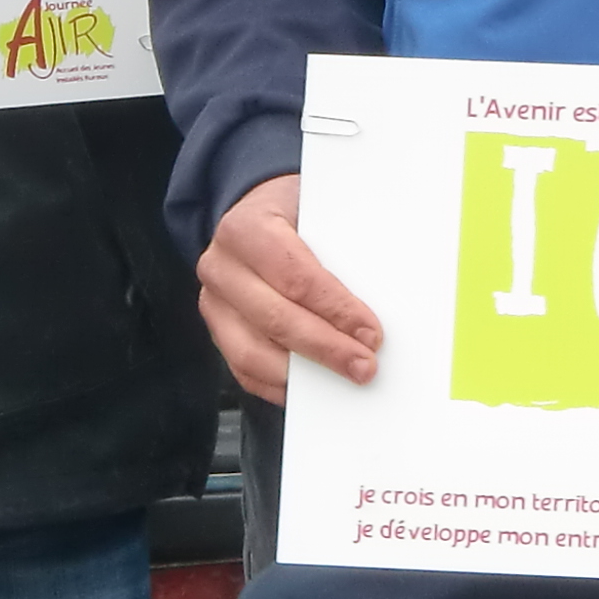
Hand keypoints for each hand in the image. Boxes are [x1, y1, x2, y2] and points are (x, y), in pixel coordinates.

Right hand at [198, 174, 381, 401]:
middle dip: (326, 348)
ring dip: (304, 374)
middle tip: (364, 365)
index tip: (370, 331)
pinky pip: (245, 371)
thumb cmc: (295, 213)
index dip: (335, 309)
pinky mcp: (218, 332)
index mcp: (245, 228)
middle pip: (275, 318)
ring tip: (343, 378)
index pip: (295, 275)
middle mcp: (221, 267)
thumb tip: (384, 293)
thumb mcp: (317, 211)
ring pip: (253, 353)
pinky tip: (315, 387)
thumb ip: (341, 247)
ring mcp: (214, 304)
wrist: (258, 211)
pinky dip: (282, 386)